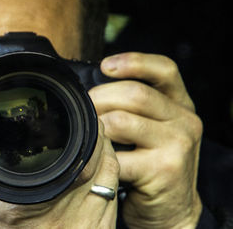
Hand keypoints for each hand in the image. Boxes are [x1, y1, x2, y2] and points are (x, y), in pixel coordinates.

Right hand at [0, 119, 118, 227]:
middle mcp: (73, 203)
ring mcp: (93, 214)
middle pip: (99, 150)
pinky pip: (114, 183)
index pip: (77, 144)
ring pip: (111, 165)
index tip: (74, 109)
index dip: (82, 120)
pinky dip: (108, 166)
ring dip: (103, 145)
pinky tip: (94, 159)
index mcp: (43, 195)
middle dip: (92, 128)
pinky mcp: (104, 222)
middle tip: (81, 117)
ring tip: (88, 133)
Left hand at [89, 52, 202, 227]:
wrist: (170, 206)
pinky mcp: (164, 169)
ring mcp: (177, 144)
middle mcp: (184, 120)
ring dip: (96, 129)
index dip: (134, 62)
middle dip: (99, 99)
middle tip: (84, 111)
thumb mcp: (152, 129)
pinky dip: (100, 157)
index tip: (105, 66)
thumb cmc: (151, 162)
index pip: (164, 69)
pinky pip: (117, 155)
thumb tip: (89, 90)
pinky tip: (96, 161)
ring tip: (90, 137)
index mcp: (180, 104)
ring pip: (121, 121)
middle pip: (134, 94)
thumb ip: (133, 108)